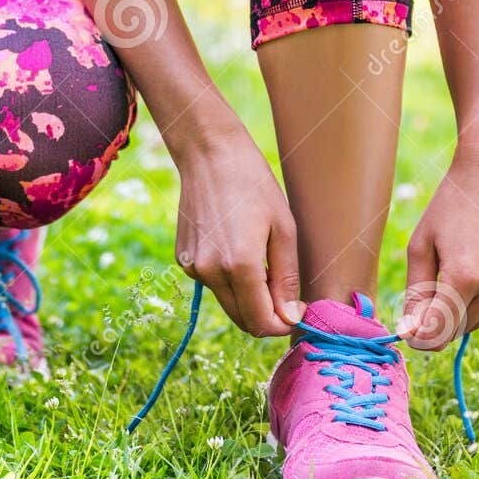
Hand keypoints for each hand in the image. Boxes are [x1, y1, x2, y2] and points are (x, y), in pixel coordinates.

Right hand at [172, 110, 302, 337]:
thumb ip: (286, 278)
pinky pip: (212, 282)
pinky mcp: (182, 258)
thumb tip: (289, 317)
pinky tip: (235, 243)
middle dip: (265, 314)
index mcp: (239, 266)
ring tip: (259, 256)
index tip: (296, 311)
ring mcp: (192, 267)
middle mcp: (210, 272)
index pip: (261, 323)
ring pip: (227, 302)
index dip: (282, 324)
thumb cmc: (254, 184)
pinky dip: (228, 277)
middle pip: (242, 320)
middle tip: (282, 287)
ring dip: (247, 295)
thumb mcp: (283, 228)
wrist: (210, 154)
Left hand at [400, 135, 478, 349]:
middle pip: (454, 331)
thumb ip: (415, 293)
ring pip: (473, 323)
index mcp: (464, 277)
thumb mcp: (421, 245)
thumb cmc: (450, 206)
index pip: (436, 334)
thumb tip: (410, 333)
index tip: (407, 325)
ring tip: (451, 270)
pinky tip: (473, 268)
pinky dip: (476, 301)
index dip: (417, 336)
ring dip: (456, 311)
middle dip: (435, 321)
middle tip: (426, 286)